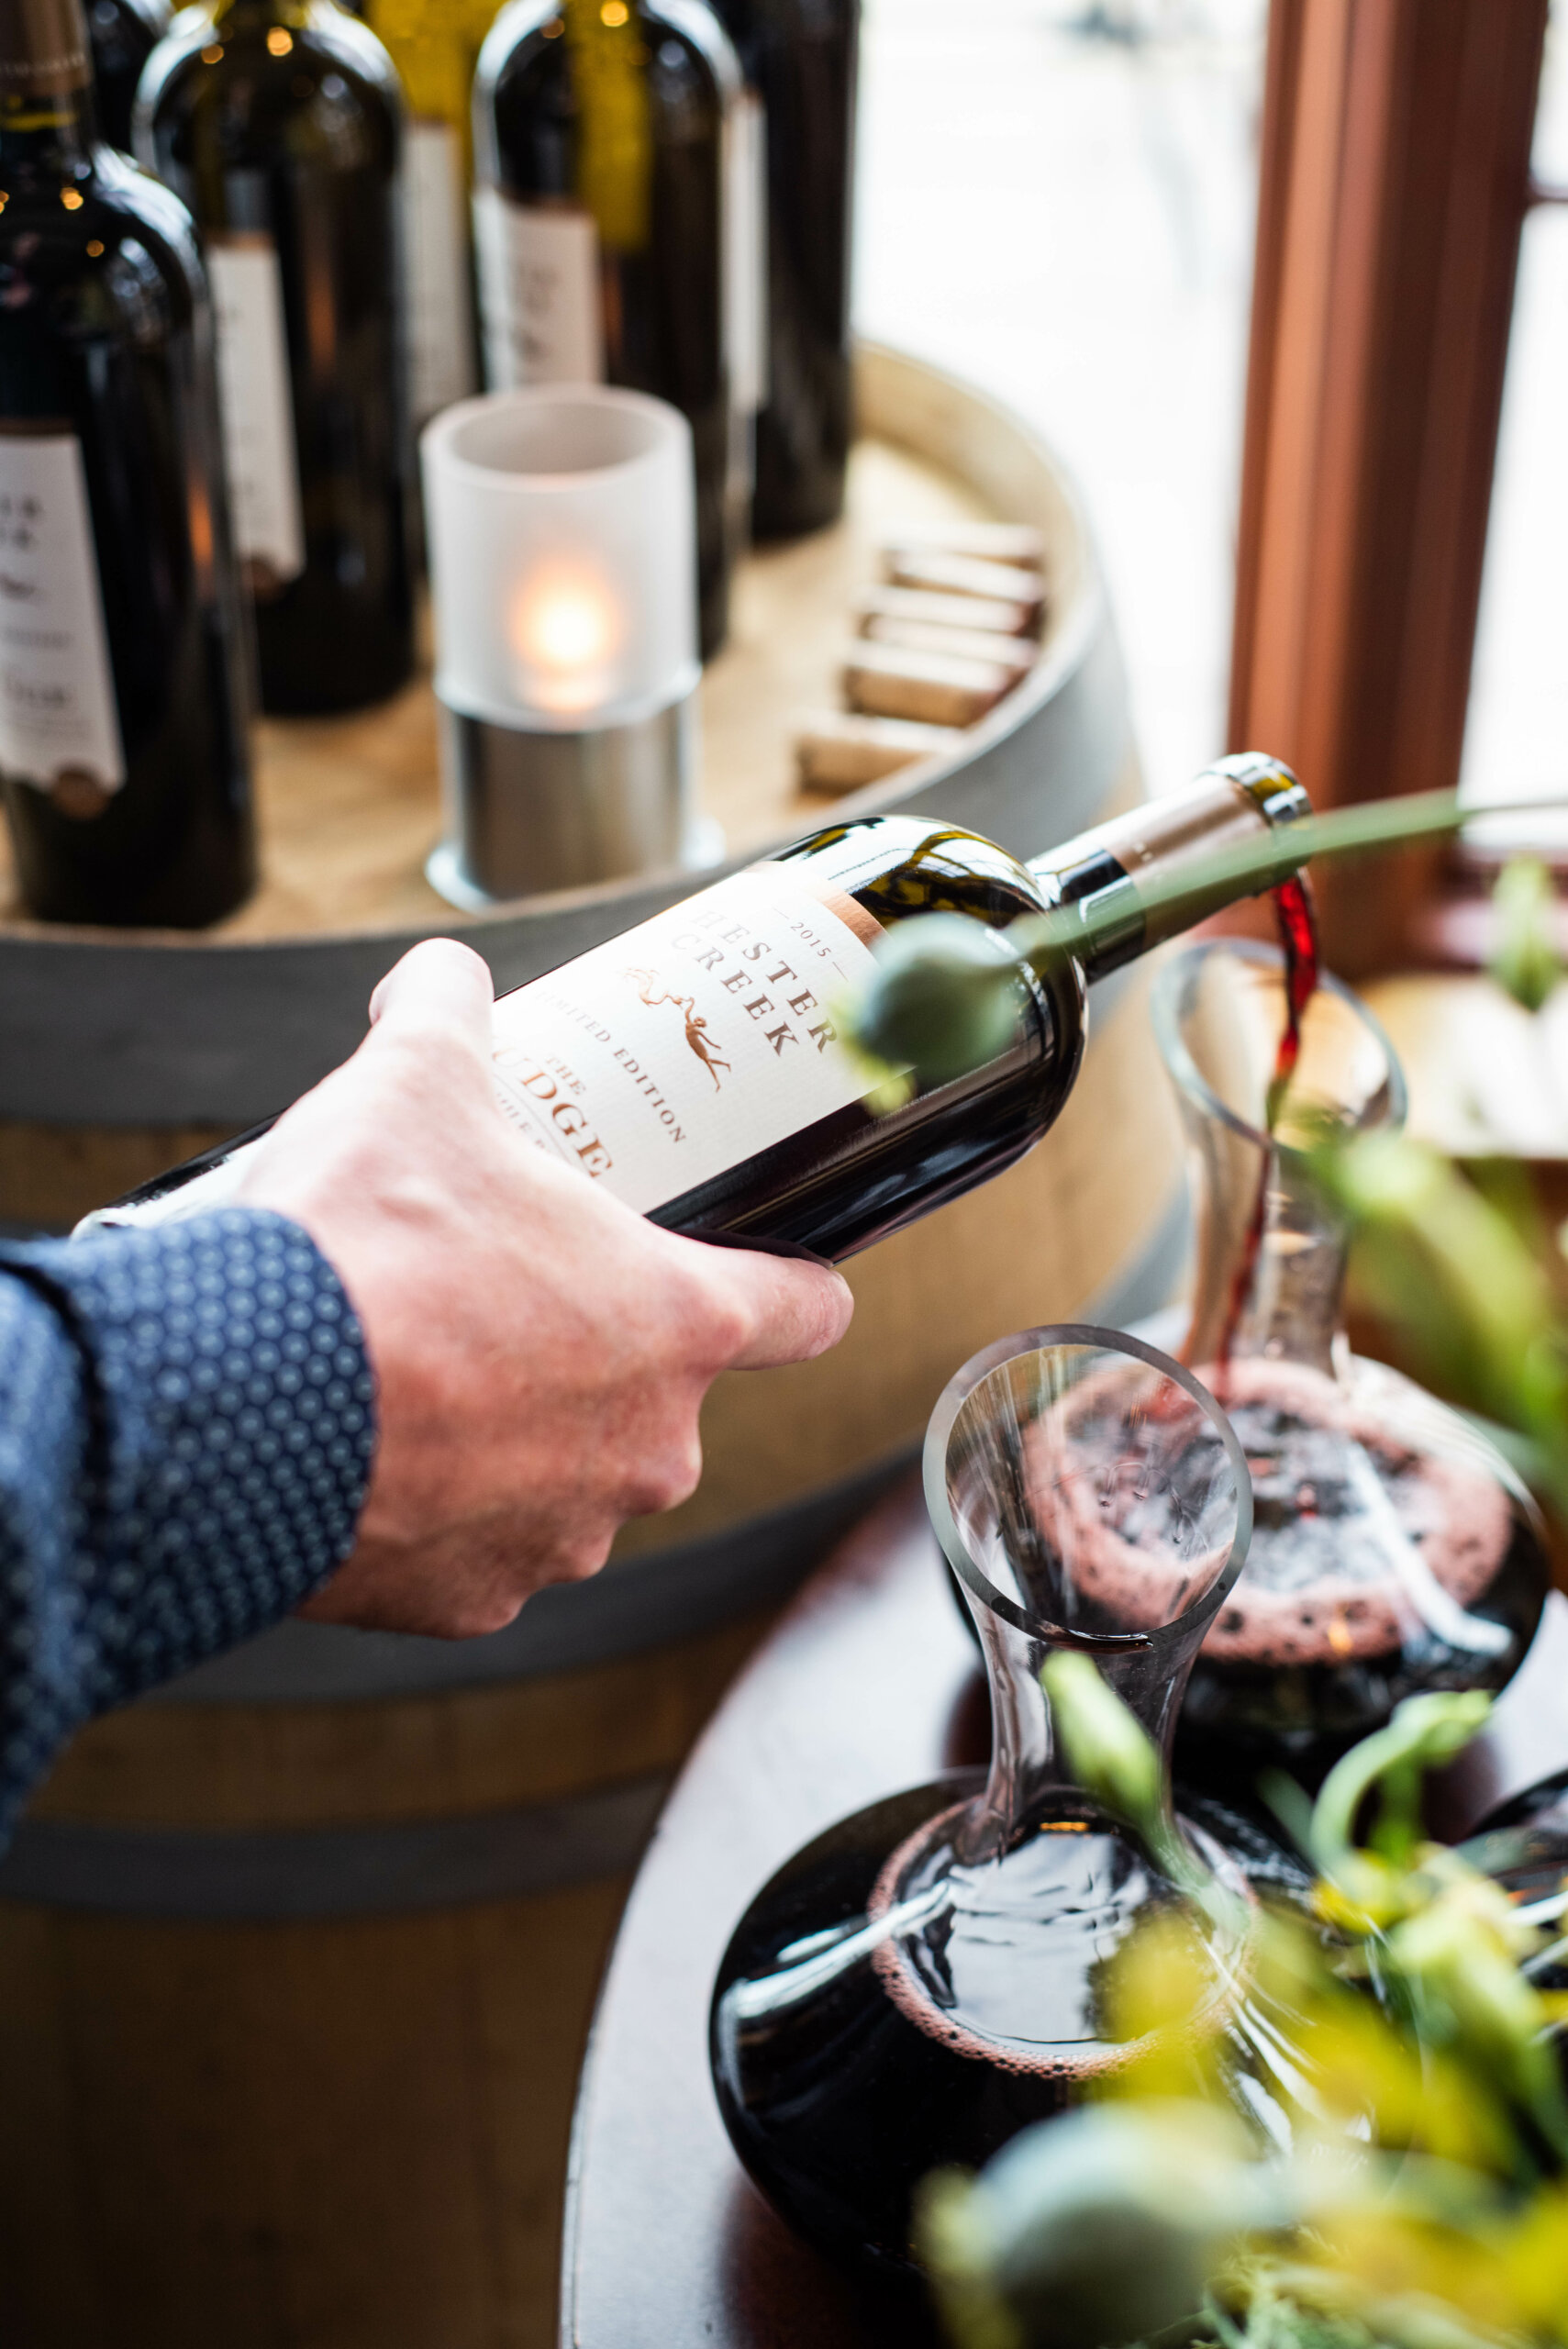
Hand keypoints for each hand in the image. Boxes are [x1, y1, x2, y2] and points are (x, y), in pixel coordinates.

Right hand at [234, 939, 852, 1635]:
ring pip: (567, 1475)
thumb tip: (442, 975)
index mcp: (676, 1324)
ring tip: (426, 1372)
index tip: (783, 1276)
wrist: (239, 1399)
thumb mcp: (414, 1084)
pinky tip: (379, 1451)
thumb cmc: (362, 1243)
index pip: (803, 1311)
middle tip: (507, 1297)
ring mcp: (566, 1536)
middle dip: (592, 1350)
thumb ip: (449, 1015)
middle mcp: (650, 1447)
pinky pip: (479, 1547)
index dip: (798, 1286)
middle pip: (663, 1394)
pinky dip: (439, 1507)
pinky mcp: (474, 1602)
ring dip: (517, 1434)